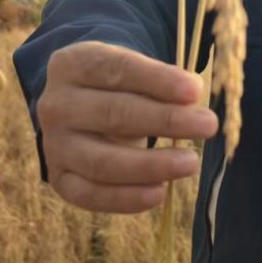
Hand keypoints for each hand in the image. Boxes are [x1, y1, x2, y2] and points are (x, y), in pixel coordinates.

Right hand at [36, 41, 218, 213]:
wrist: (81, 103)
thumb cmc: (118, 83)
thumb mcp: (133, 68)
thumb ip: (161, 80)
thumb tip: (193, 96)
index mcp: (74, 64)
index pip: (118, 70)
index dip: (158, 81)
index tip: (195, 91)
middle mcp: (57, 104)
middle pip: (113, 115)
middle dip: (165, 121)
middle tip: (208, 125)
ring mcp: (54, 144)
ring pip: (102, 161)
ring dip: (150, 166)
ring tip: (190, 163)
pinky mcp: (59, 177)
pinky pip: (90, 194)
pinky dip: (126, 198)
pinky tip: (159, 193)